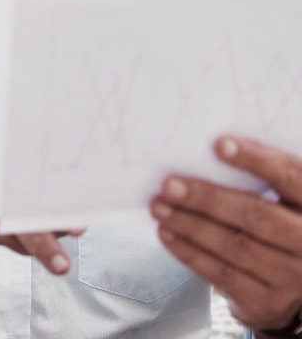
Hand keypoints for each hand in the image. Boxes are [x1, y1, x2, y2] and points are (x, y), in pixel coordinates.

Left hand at [150, 135, 301, 332]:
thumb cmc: (278, 220)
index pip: (291, 176)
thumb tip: (209, 145)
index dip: (257, 160)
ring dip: (190, 225)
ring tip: (159, 206)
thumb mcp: (282, 197)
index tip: (219, 145)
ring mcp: (293, 277)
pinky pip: (222, 274)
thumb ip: (260, 176)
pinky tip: (167, 233)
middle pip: (257, 217)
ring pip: (235, 246)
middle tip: (169, 185)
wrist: (292, 279)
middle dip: (208, 199)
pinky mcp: (267, 301)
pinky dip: (189, 251)